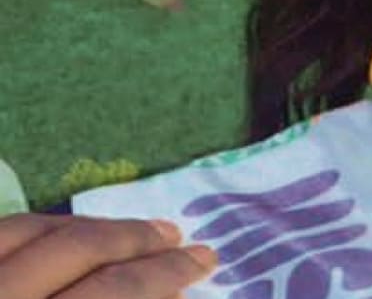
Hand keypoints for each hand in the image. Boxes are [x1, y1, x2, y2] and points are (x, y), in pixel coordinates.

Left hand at [0, 213, 217, 298]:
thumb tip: (174, 295)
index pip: (113, 289)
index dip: (166, 273)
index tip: (204, 262)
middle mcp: (4, 295)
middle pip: (78, 250)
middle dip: (139, 240)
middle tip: (180, 238)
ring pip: (33, 229)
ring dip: (93, 225)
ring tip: (137, 230)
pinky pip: (0, 232)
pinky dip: (42, 225)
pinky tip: (70, 229)